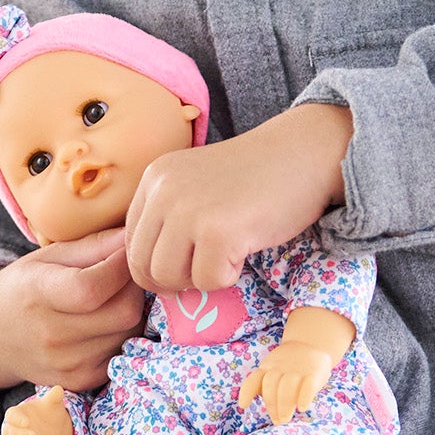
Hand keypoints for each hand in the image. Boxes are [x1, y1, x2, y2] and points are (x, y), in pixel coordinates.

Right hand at [0, 229, 144, 391]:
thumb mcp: (49, 256)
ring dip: (131, 309)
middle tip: (125, 273)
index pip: (93, 287)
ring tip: (113, 295)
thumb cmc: (24, 286)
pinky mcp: (80, 380)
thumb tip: (133, 236)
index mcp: (38, 295)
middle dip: (134, 286)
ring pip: (129, 332)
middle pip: (124, 312)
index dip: (121, 265)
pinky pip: (122, 351)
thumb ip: (94, 245)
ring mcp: (67, 364)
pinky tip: (106, 320)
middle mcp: (51, 336)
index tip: (126, 250)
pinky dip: (123, 332)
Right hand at [1, 386, 75, 434]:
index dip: (16, 420)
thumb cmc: (49, 413)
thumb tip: (59, 389)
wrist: (55, 429)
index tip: (27, 421)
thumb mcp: (53, 404)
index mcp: (18, 415)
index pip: (10, 416)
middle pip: (8, 434)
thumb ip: (54, 397)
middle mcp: (15, 431)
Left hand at [124, 102, 352, 292]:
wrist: (304, 152)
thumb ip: (169, 217)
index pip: (130, 242)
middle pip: (142, 266)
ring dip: (199, 279)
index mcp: (155, 178)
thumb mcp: (196, 185)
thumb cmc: (256, 176)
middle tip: (208, 266)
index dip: (157, 263)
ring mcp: (188, 211)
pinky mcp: (218, 231)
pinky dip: (228, 276)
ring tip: (226, 256)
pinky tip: (244, 250)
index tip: (189, 261)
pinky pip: (208, 281)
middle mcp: (163, 191)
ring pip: (168, 278)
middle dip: (174, 279)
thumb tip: (150, 275)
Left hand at [240, 340, 336, 424]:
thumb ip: (267, 387)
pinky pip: (308, 385)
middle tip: (277, 420)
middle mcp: (280, 368)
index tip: (243, 405)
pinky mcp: (314, 373)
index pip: (254, 379)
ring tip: (285, 419)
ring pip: (287, 385)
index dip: (247, 392)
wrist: (309, 343)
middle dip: (272, 404)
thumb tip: (273, 413)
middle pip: (271, 385)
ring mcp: (297, 370)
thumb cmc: (288, 365)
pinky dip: (304, 397)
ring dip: (284, 404)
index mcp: (267, 368)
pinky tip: (301, 408)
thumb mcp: (272, 370)